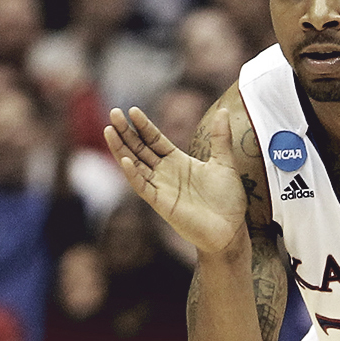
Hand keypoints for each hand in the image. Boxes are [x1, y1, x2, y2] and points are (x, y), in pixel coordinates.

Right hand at [106, 106, 247, 257]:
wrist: (231, 230)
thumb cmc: (227, 200)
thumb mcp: (225, 163)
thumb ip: (221, 137)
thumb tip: (224, 110)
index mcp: (177, 161)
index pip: (154, 139)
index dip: (143, 125)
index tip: (132, 110)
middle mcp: (165, 173)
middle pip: (139, 149)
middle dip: (126, 132)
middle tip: (113, 113)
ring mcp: (161, 188)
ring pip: (135, 165)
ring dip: (121, 149)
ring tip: (109, 130)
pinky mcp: (161, 204)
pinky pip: (143, 187)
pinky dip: (133, 175)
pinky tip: (125, 161)